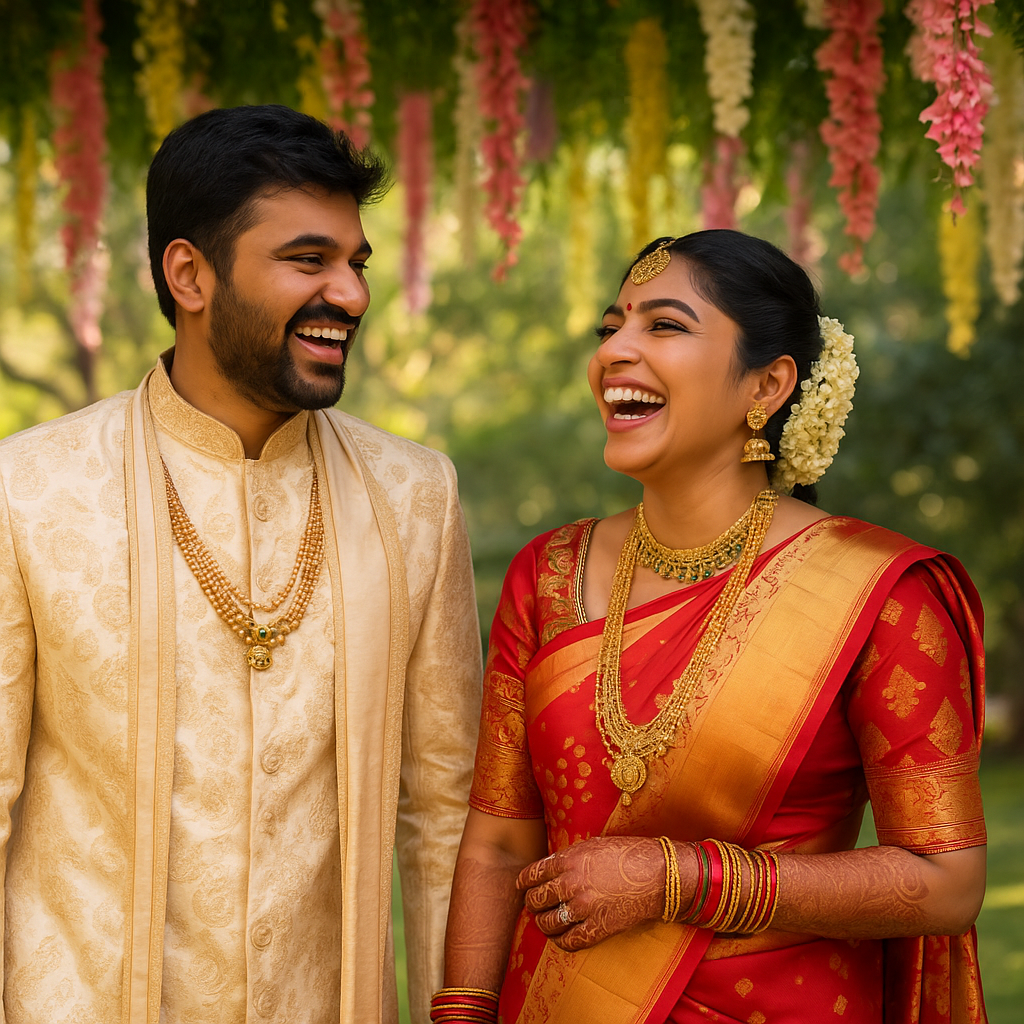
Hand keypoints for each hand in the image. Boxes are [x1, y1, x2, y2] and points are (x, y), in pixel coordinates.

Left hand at [516, 836, 664, 951]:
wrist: (658, 875)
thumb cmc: (627, 854)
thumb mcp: (593, 845)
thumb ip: (569, 858)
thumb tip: (551, 868)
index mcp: (568, 860)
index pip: (533, 874)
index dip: (524, 882)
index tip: (522, 887)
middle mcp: (571, 883)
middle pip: (536, 899)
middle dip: (531, 903)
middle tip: (533, 905)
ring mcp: (583, 908)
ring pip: (548, 922)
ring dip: (543, 924)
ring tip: (544, 922)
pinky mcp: (597, 928)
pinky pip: (569, 941)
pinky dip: (560, 941)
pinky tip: (560, 937)